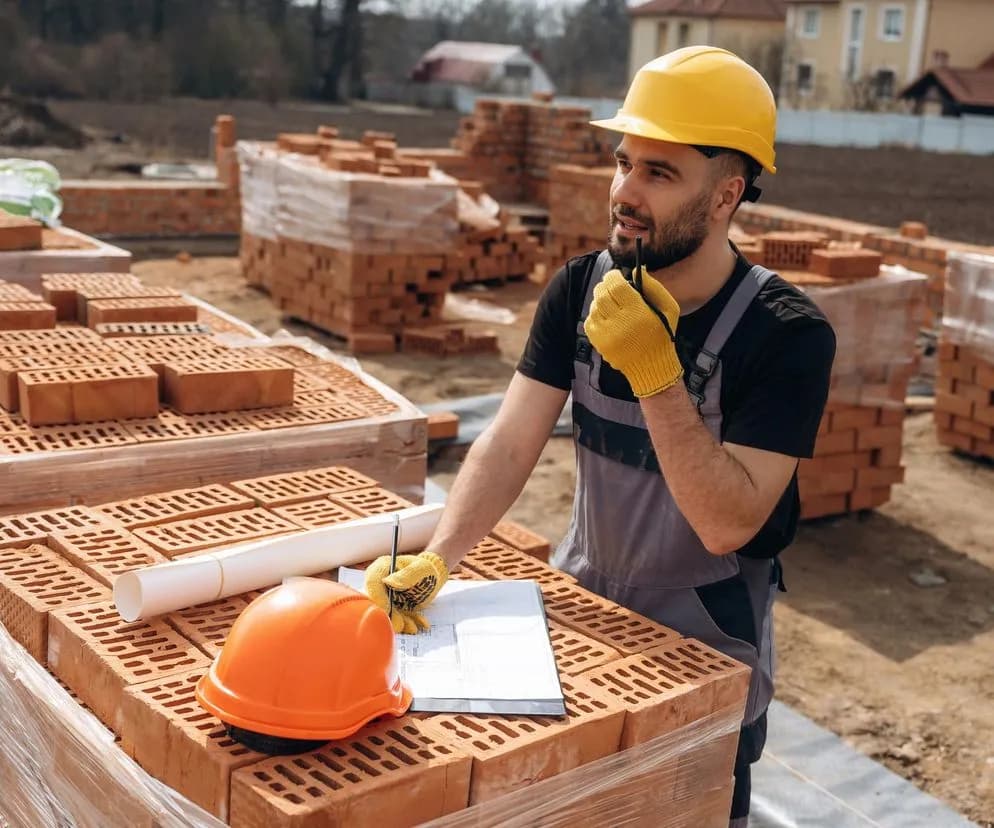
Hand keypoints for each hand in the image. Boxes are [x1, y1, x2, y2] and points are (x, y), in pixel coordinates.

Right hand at [364, 551, 448, 633]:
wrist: (433, 577)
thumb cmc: (426, 569)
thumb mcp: (421, 569)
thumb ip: (407, 574)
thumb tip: (388, 581)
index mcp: (382, 567)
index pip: (373, 582)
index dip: (377, 597)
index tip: (386, 609)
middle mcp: (380, 583)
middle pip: (376, 601)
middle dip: (388, 615)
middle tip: (399, 625)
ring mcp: (386, 597)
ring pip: (387, 613)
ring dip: (399, 622)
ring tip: (413, 627)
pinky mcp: (393, 609)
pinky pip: (399, 618)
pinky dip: (409, 624)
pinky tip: (420, 623)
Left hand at [583, 268, 682, 396]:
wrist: (652, 366)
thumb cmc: (663, 334)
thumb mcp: (669, 308)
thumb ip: (654, 287)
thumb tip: (637, 270)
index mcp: (637, 312)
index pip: (615, 285)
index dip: (613, 276)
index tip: (615, 275)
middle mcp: (619, 322)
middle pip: (601, 294)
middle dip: (604, 286)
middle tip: (610, 286)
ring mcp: (606, 334)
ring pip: (594, 307)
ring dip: (599, 300)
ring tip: (610, 302)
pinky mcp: (599, 343)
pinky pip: (589, 321)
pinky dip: (595, 315)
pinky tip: (606, 316)